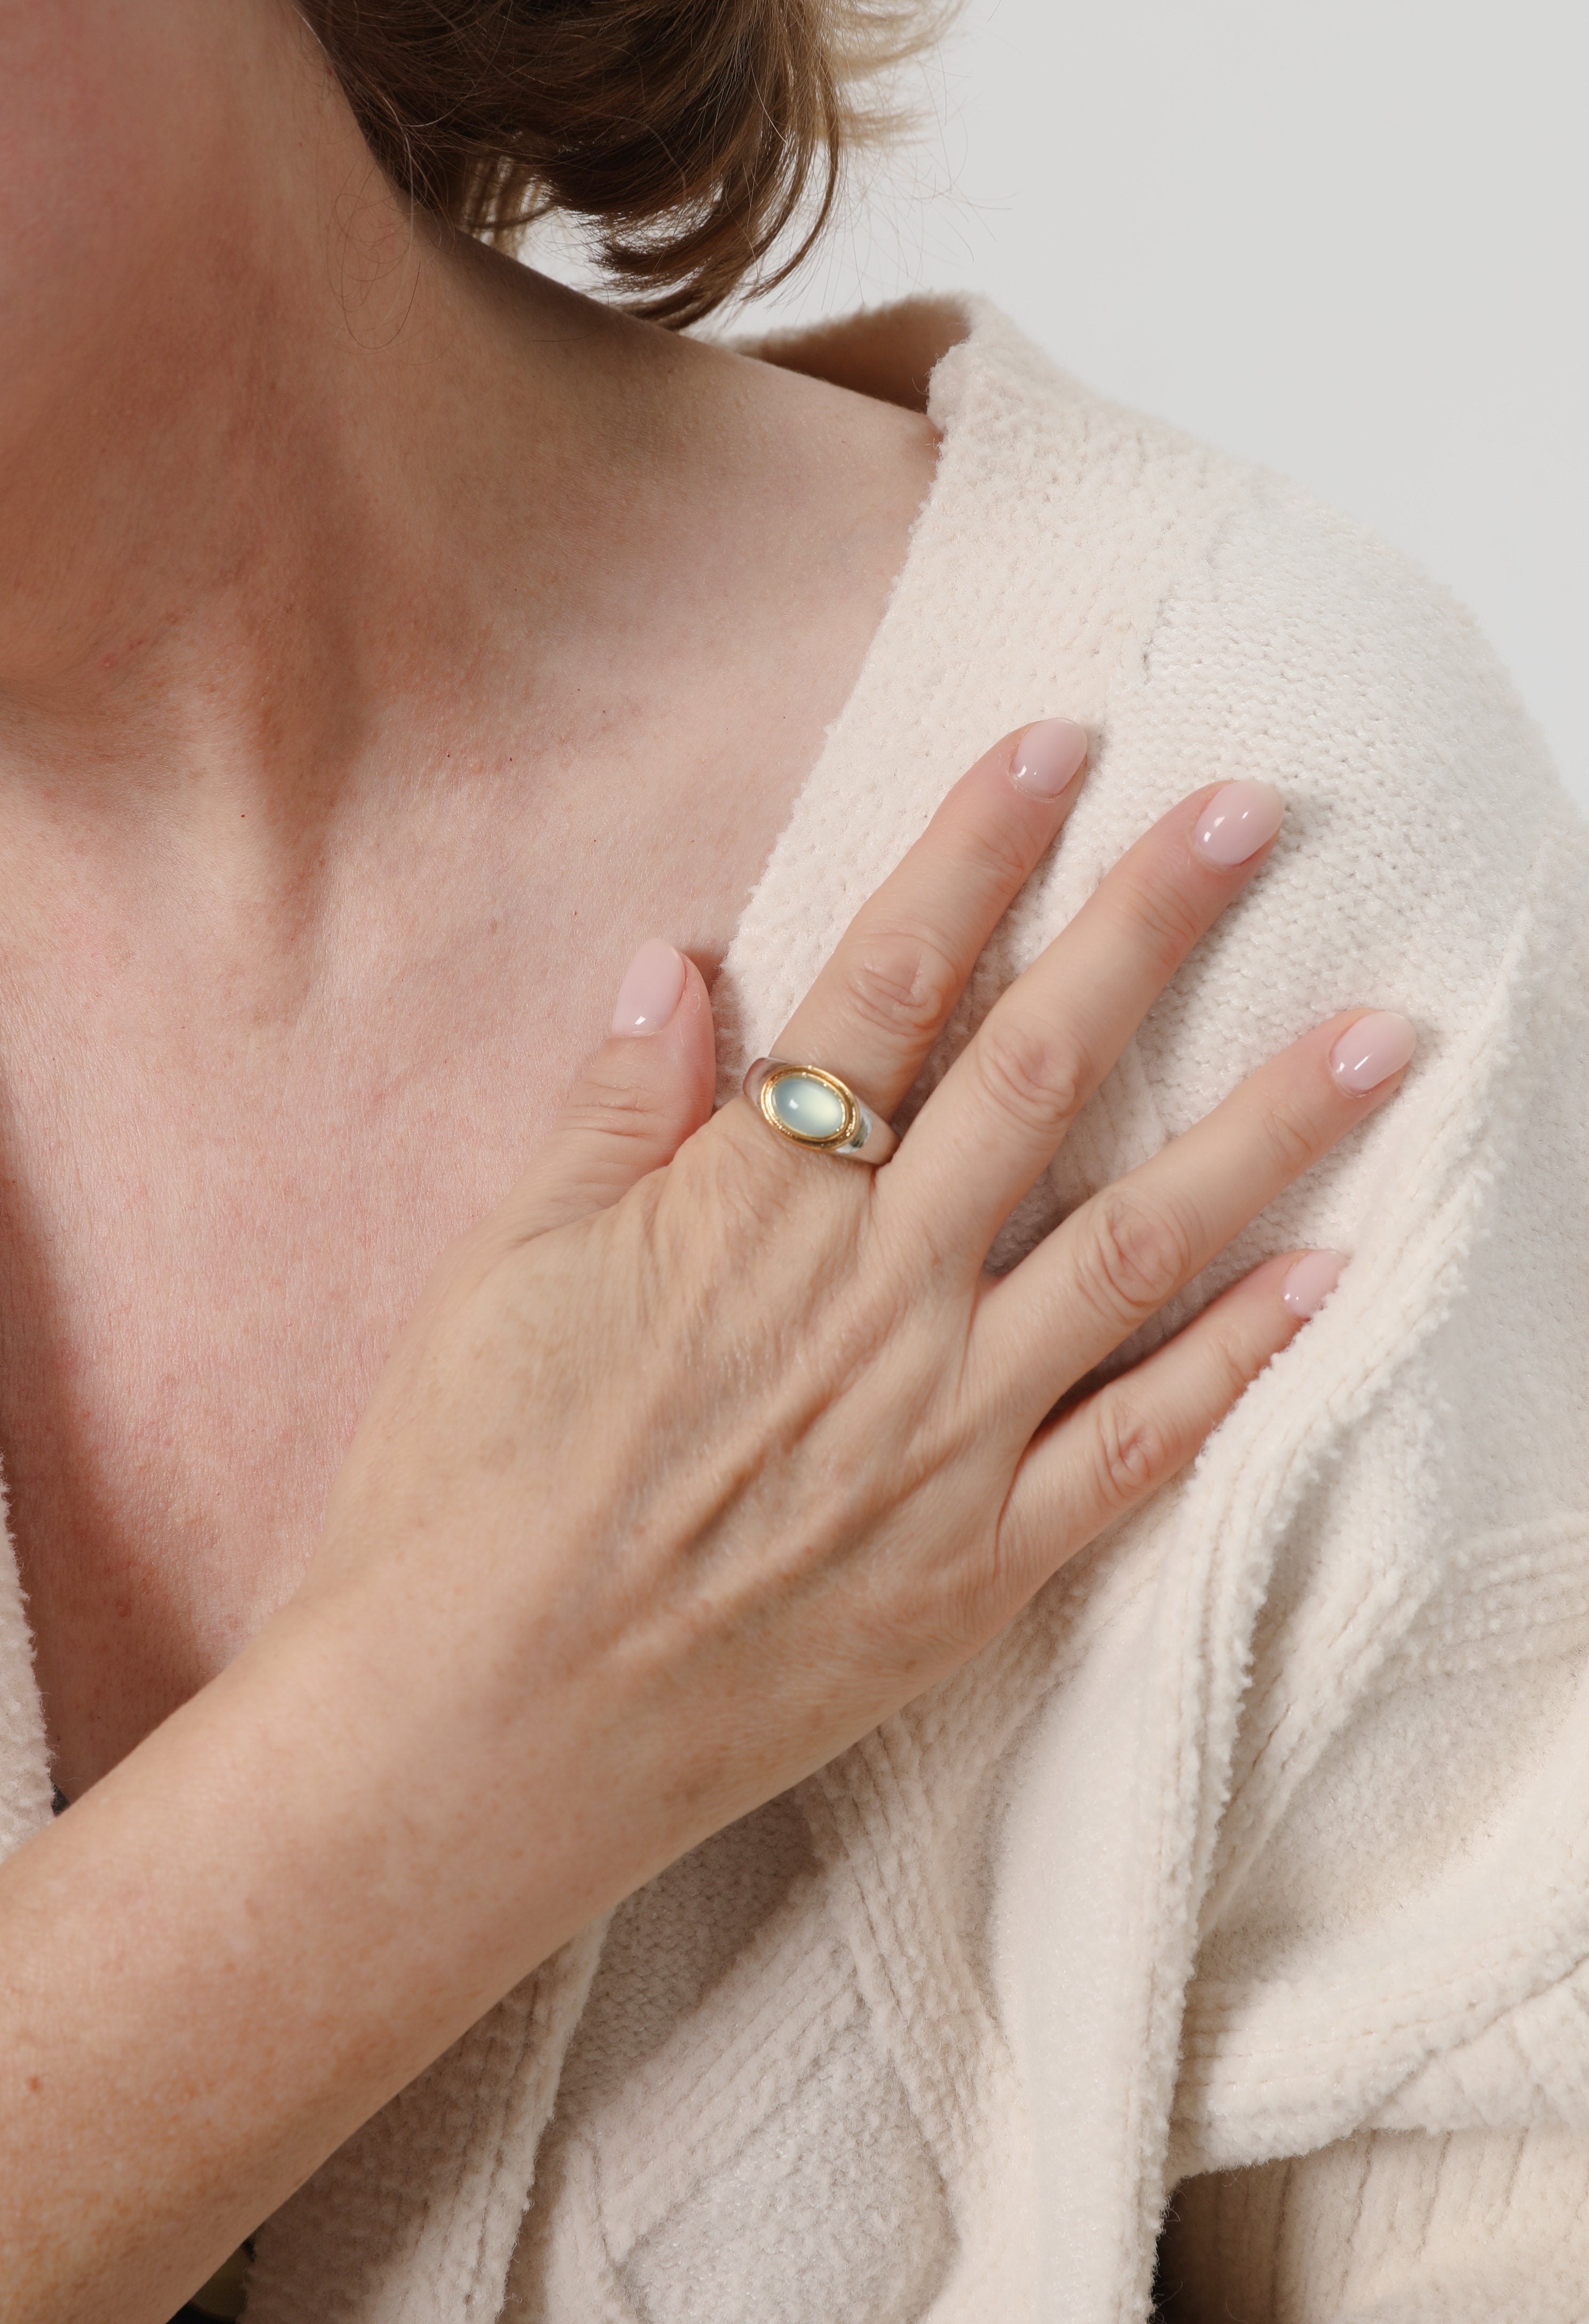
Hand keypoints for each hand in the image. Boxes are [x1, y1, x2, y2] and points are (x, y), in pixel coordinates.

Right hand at [305, 723, 1404, 1909]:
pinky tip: (1328, 1277)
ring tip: (1381, 1032)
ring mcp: (945, 1432)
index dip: (975, 849)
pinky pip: (1142, 1448)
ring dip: (1268, 1128)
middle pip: (1039, 1074)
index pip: (888, 986)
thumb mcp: (503, 1272)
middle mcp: (875, 1298)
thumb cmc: (463, 1494)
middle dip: (1148, 928)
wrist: (477, 1733)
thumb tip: (679, 960)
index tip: (1060, 745)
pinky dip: (1240, 1361)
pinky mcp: (981, 1562)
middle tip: (1253, 815)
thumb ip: (611, 1113)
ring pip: (1137, 1243)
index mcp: (751, 1208)